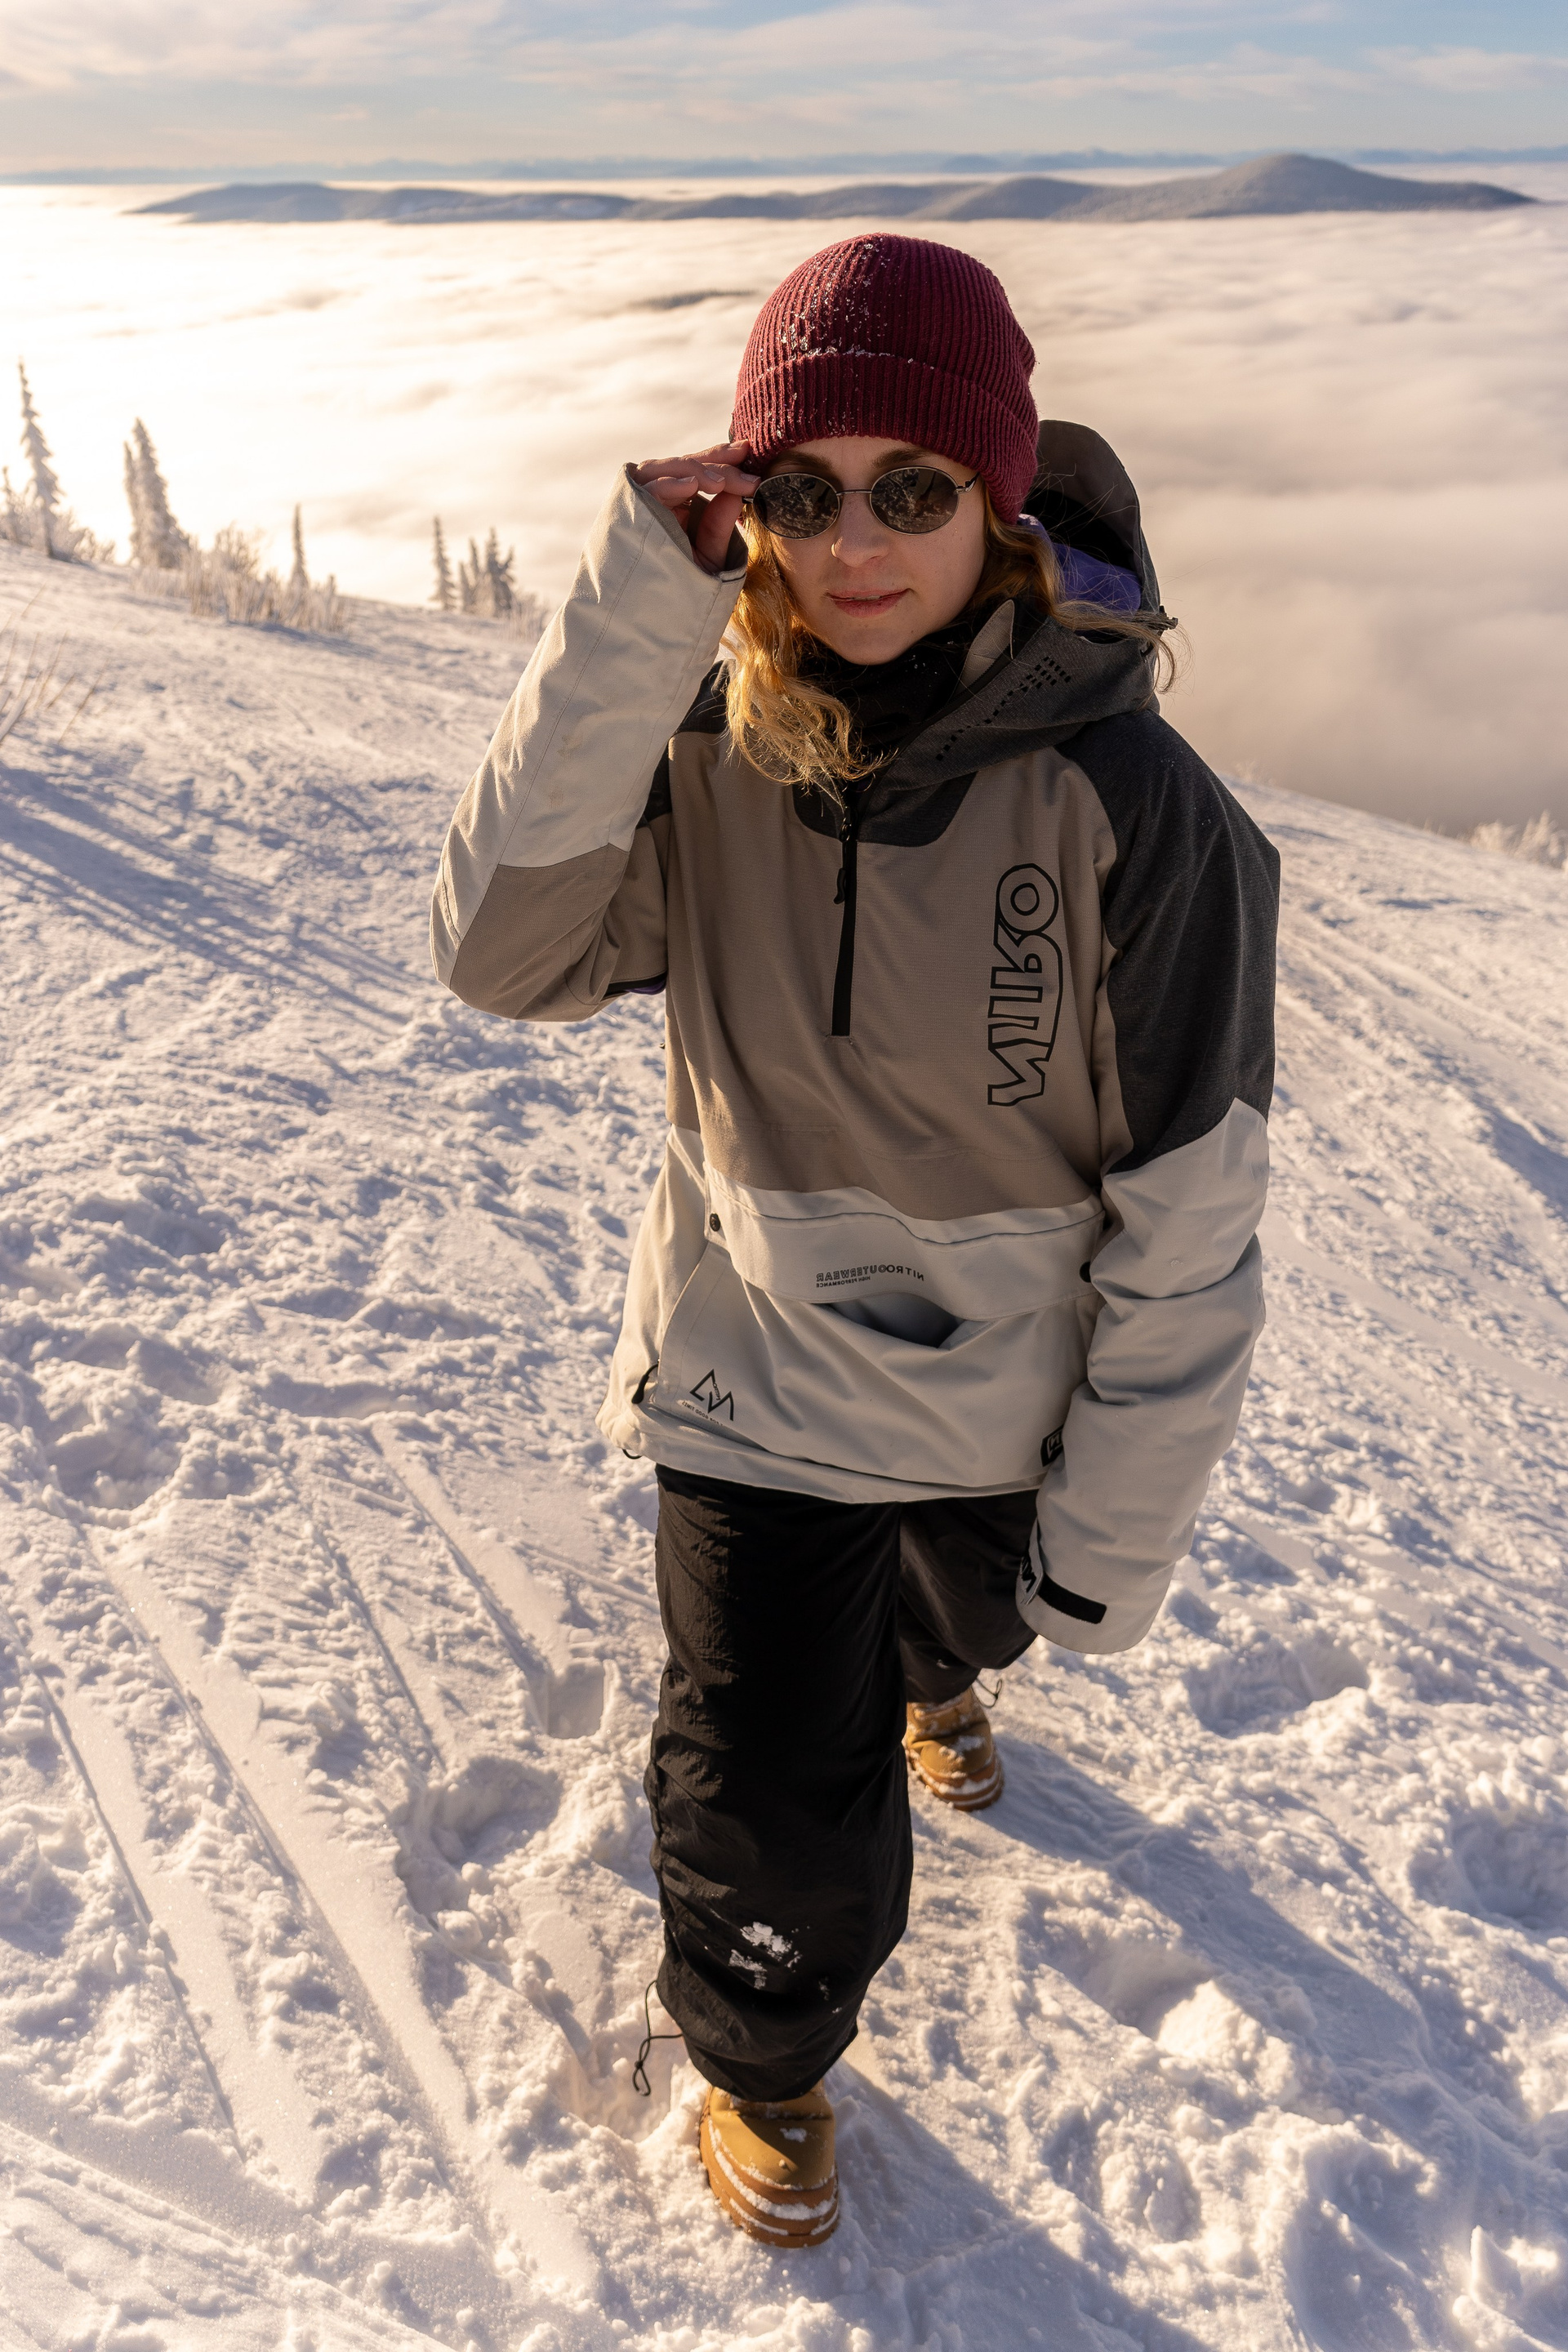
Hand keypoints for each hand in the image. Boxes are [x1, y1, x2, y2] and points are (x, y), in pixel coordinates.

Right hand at [632, 442, 758, 575]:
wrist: (652, 611)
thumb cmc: (680, 584)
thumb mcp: (708, 556)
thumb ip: (719, 527)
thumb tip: (736, 495)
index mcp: (678, 501)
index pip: (700, 472)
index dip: (722, 459)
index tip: (747, 453)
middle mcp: (659, 497)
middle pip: (685, 465)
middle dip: (715, 460)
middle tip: (742, 459)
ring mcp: (642, 501)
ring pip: (666, 469)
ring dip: (695, 470)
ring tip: (720, 482)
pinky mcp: (629, 510)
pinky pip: (648, 490)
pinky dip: (670, 485)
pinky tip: (692, 486)